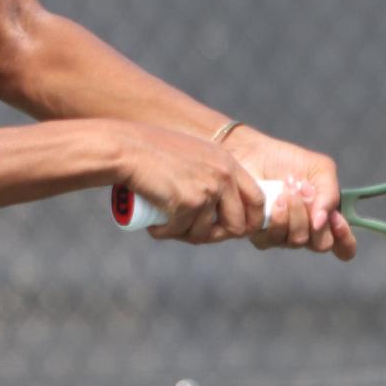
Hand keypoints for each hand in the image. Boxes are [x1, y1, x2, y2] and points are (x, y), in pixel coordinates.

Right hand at [117, 124, 267, 243]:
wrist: (127, 149)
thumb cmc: (153, 153)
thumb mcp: (194, 157)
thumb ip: (211, 176)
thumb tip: (221, 214)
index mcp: (228, 164)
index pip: (258, 201)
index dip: (249, 222)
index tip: (231, 230)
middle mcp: (223, 177)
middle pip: (238, 226)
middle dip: (215, 237)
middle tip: (192, 233)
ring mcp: (207, 191)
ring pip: (204, 234)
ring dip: (183, 235)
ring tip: (166, 222)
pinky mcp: (188, 204)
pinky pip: (180, 232)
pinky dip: (164, 233)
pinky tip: (153, 224)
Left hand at [222, 127, 357, 260]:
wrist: (254, 154)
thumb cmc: (288, 161)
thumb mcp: (321, 169)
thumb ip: (330, 194)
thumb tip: (321, 222)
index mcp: (325, 218)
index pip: (343, 246)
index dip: (345, 239)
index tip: (336, 220)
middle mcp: (307, 231)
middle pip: (321, 244)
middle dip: (315, 215)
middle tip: (306, 191)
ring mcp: (284, 236)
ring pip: (298, 241)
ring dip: (296, 212)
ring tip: (288, 189)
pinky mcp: (262, 235)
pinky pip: (275, 239)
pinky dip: (278, 216)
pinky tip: (275, 198)